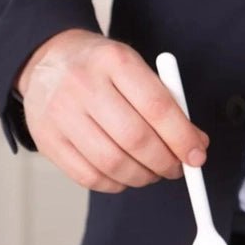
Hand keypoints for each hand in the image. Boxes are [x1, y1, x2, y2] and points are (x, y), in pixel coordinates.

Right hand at [16, 29, 208, 192]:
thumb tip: (195, 146)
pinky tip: (126, 175)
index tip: (197, 156)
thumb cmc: (102, 69)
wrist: (47, 60)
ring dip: (143, 177)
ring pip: (112, 163)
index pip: (157, 107)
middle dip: (165, 162)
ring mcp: (60, 114)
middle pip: (135, 139)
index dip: (182, 138)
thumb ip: (167, 104)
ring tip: (152, 172)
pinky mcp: (46, 140)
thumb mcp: (135, 69)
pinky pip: (89, 177)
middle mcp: (83, 85)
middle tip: (177, 168)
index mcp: (114, 60)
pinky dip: (116, 184)